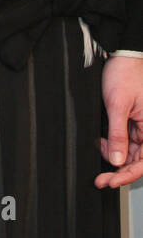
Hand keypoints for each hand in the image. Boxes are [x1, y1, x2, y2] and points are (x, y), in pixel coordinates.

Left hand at [95, 56, 142, 187]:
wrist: (121, 56)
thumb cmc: (125, 73)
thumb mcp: (117, 105)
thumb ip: (118, 135)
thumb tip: (117, 161)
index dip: (128, 175)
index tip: (111, 181)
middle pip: (136, 160)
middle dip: (118, 169)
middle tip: (100, 178)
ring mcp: (140, 126)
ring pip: (128, 152)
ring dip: (113, 155)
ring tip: (100, 148)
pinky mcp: (131, 122)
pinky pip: (123, 140)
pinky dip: (111, 144)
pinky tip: (101, 142)